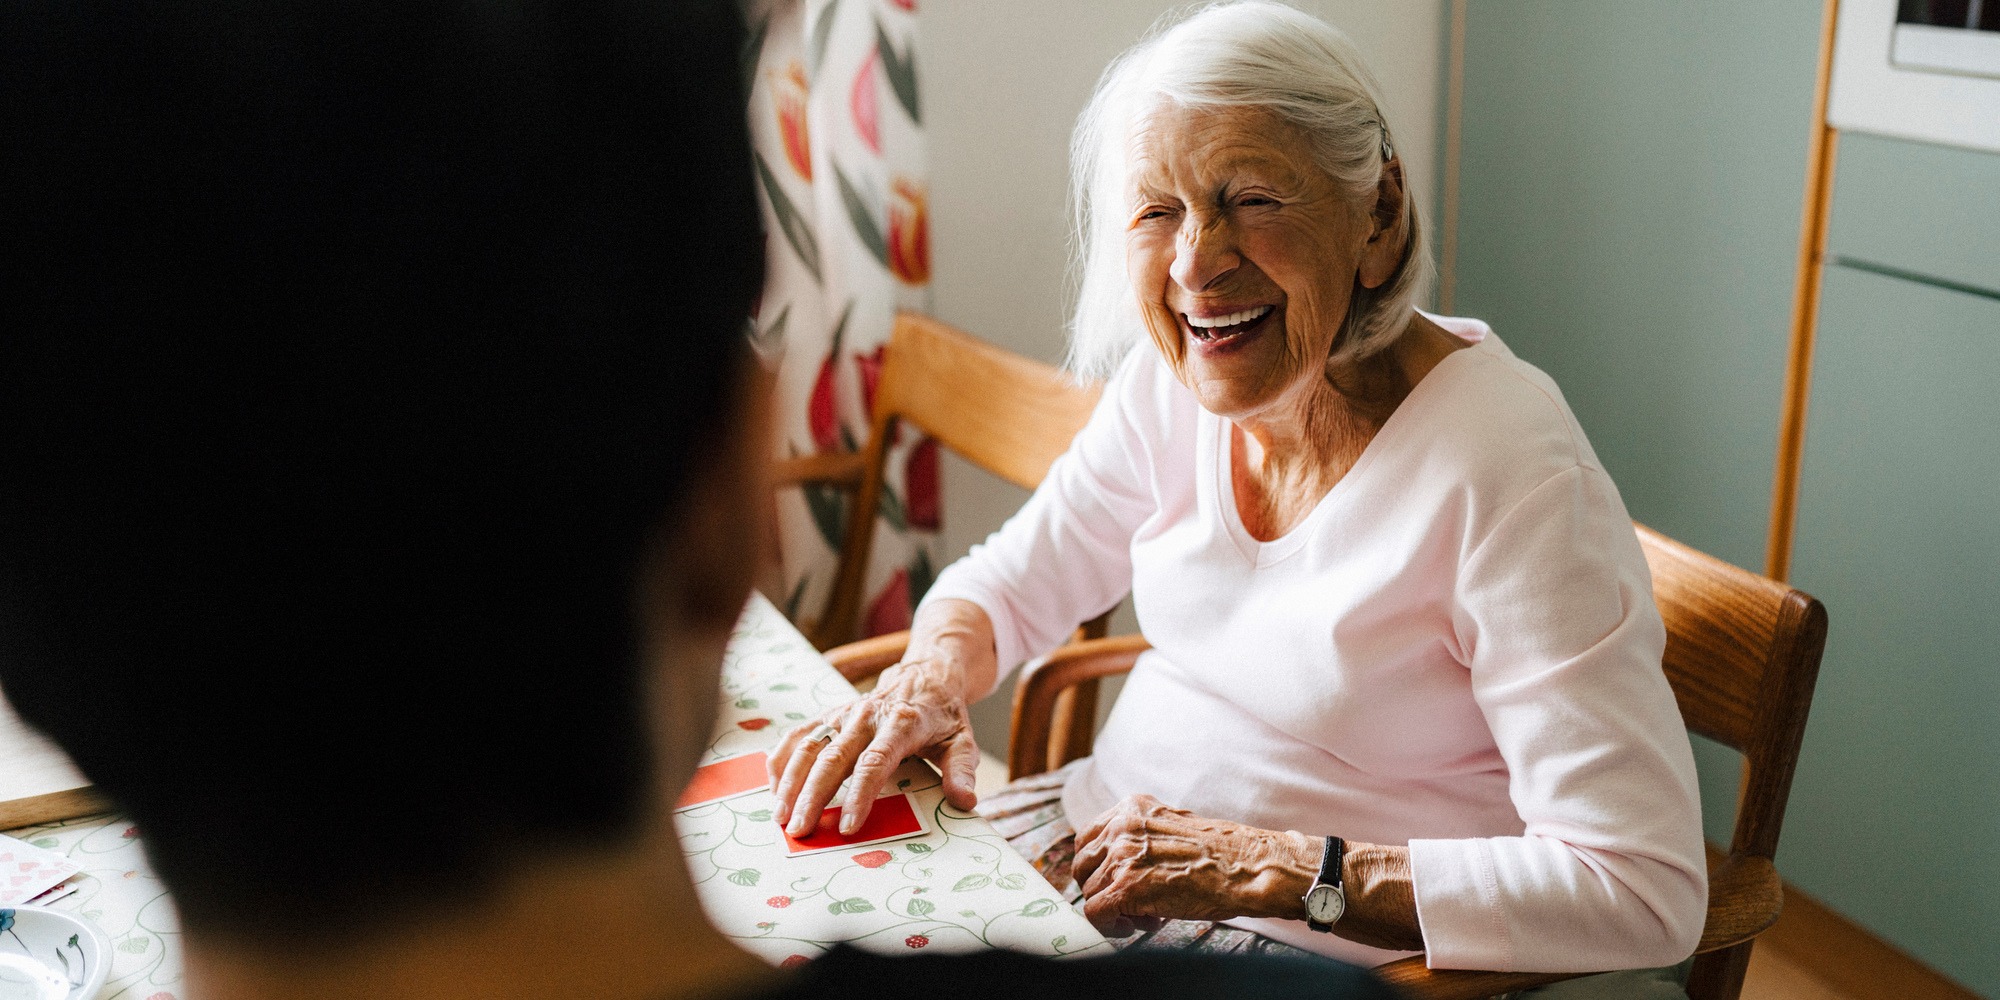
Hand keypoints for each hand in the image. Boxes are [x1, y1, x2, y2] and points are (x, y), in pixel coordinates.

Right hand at [768, 654, 980, 836]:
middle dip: (812, 796)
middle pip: (833, 758)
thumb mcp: (962, 740)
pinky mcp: (830, 714)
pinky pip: (799, 735)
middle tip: (800, 831)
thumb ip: (962, 770)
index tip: (848, 826)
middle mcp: (867, 716)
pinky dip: (782, 759)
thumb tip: (964, 801)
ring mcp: (844, 713)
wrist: (925, 673)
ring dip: (790, 781)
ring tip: (779, 817)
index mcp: (901, 723)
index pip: (875, 762)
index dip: (860, 794)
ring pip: (809, 746)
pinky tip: (773, 788)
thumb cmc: (943, 716)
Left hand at [1071, 794, 1319, 936]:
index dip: (1098, 867)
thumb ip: (1141, 838)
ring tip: (1148, 915)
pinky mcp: (1127, 887)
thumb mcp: (1173, 828)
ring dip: (1114, 910)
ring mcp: (1122, 856)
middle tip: (1131, 904)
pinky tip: (1141, 925)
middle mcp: (1121, 826)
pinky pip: (1095, 913)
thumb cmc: (1221, 854)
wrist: (1249, 867)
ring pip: (1089, 892)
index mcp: (1131, 808)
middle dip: (1102, 889)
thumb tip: (1116, 866)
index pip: (1088, 839)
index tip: (1116, 882)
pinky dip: (1110, 926)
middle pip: (1082, 866)